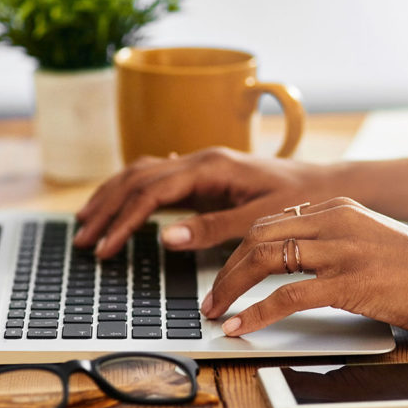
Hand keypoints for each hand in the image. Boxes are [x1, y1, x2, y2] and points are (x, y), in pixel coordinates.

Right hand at [73, 147, 341, 257]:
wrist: (325, 184)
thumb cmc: (299, 199)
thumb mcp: (259, 219)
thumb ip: (213, 228)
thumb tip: (166, 237)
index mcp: (211, 166)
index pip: (151, 192)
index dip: (123, 221)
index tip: (105, 248)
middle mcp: (200, 159)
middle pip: (136, 178)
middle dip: (105, 209)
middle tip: (82, 239)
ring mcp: (200, 164)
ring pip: (141, 173)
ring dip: (111, 197)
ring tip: (87, 222)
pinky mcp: (204, 175)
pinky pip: (157, 177)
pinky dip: (131, 190)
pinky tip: (119, 201)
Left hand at [201, 197, 407, 337]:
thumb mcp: (372, 239)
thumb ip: (336, 241)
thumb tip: (295, 262)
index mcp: (338, 207)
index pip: (271, 222)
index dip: (239, 249)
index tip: (224, 272)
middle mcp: (335, 221)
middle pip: (259, 236)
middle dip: (226, 268)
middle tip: (211, 296)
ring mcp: (342, 249)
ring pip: (264, 259)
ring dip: (231, 288)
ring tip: (217, 311)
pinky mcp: (350, 281)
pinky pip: (287, 296)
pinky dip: (256, 312)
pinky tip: (242, 325)